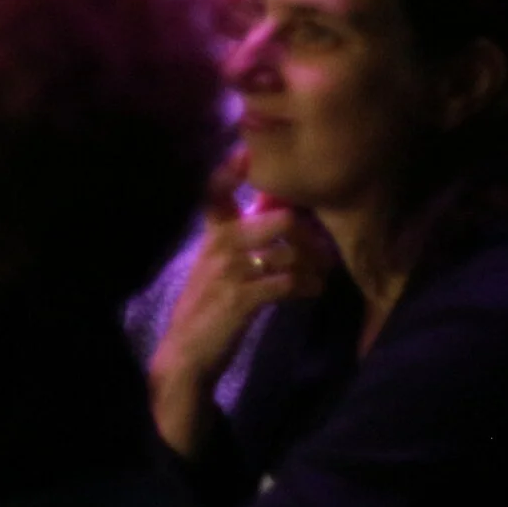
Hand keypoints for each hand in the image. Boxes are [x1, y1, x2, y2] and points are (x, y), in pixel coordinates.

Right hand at [150, 149, 330, 450]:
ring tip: (319, 276)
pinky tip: (310, 293)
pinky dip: (307, 288)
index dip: (230, 171)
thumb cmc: (208, 307)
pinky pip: (289, 283)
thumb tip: (281, 215)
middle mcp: (219, 247)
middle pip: (277, 220)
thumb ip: (241, 240)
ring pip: (289, 253)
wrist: (187, 353)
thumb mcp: (217, 266)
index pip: (214, 193)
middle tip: (320, 249)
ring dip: (314, 266)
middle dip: (308, 234)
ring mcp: (230, 272)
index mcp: (212, 236)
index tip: (247, 154)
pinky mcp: (242, 298)